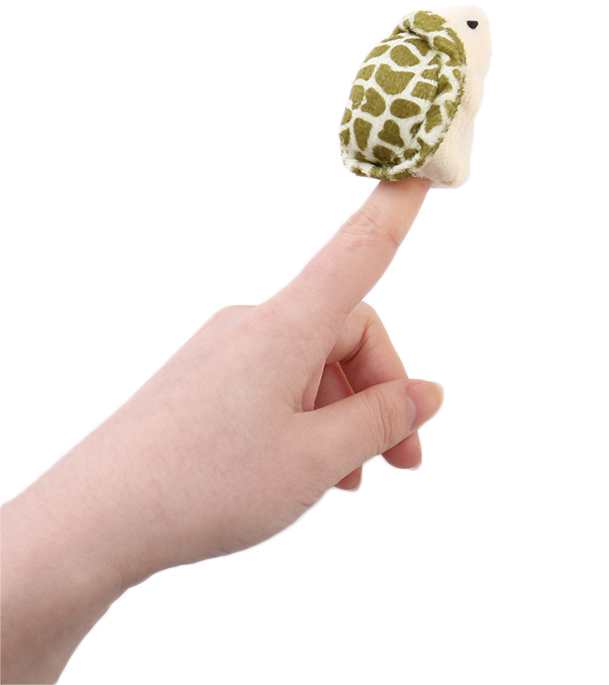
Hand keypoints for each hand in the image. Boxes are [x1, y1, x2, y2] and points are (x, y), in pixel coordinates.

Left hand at [1, 177, 441, 683]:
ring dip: (346, 414)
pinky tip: (313, 471)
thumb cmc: (203, 485)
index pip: (358, 253)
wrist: (92, 523)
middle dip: (382, 391)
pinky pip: (279, 383)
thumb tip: (428, 395)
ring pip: (314, 364)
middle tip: (404, 457)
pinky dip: (308, 419)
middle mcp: (257, 323)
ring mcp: (228, 349)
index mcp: (287, 327)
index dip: (394, 211)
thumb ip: (381, 421)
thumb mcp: (315, 461)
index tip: (418, 173)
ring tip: (354, 478)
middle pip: (347, 332)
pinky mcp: (207, 377)